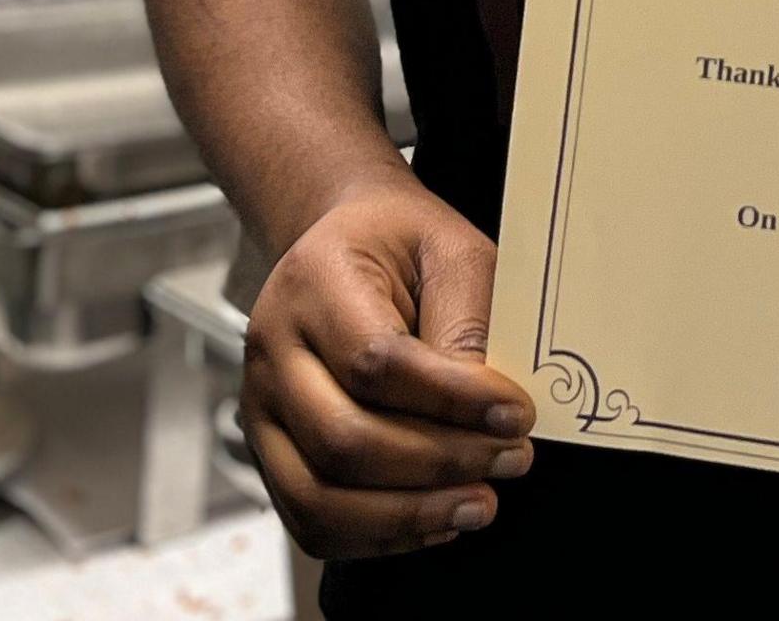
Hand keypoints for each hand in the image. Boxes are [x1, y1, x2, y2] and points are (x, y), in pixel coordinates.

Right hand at [239, 177, 536, 557]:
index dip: (452, 400)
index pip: (374, 362)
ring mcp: (262, 409)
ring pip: (319, 496)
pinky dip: (378, 536)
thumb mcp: (451, 249)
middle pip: (343, 440)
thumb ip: (469, 319)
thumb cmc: (398, 245)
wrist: (341, 242)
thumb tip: (487, 407)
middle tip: (512, 459)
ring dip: (409, 515)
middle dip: (439, 463)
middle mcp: (272, 352)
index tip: (517, 413)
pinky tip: (436, 520)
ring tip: (480, 504)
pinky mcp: (271, 453)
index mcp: (313, 284)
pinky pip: (312, 521)